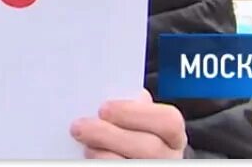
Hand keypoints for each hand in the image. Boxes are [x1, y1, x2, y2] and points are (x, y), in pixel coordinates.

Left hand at [70, 89, 186, 158]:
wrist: (130, 155)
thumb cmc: (131, 130)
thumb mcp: (136, 116)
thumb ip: (129, 105)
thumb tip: (104, 93)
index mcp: (172, 134)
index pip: (168, 121)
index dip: (135, 113)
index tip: (103, 108)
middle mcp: (168, 157)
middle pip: (147, 147)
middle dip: (109, 135)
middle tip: (79, 126)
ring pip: (128, 164)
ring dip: (100, 154)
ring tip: (82, 143)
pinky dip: (97, 162)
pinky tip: (85, 157)